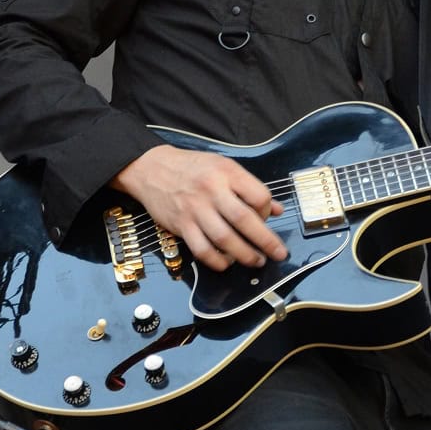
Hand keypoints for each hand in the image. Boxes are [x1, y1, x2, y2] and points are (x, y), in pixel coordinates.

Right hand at [114, 144, 286, 271]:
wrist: (152, 168)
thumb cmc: (192, 168)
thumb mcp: (224, 167)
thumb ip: (250, 188)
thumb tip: (278, 209)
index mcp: (227, 172)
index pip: (258, 196)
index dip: (267, 211)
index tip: (267, 219)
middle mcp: (212, 190)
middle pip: (245, 220)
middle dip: (266, 241)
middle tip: (278, 253)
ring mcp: (195, 209)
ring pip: (225, 239)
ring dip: (245, 255)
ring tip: (256, 261)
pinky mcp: (181, 225)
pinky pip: (202, 250)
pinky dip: (217, 261)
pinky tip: (227, 262)